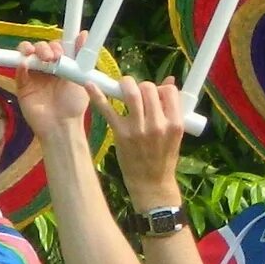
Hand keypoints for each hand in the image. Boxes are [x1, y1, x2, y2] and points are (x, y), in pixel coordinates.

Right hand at [14, 41, 91, 143]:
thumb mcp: (82, 78)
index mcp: (61, 66)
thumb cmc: (74, 105)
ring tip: (37, 56)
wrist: (62, 126)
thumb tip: (83, 33)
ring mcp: (33, 76)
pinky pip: (19, 72)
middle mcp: (46, 69)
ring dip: (30, 50)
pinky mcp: (23, 86)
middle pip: (39, 48)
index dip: (56, 45)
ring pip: (26, 55)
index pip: (55, 47)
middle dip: (44, 48)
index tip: (61, 50)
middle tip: (52, 57)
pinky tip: (25, 63)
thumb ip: (81, 57)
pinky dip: (21, 65)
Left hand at [106, 75, 191, 209]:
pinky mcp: (121, 133)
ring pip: (131, 93)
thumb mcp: (174, 134)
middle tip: (138, 94)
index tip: (156, 95)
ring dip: (125, 85)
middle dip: (142, 86)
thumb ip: (172, 108)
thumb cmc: (163, 158)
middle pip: (148, 88)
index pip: (169, 91)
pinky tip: (89, 85)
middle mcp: (158, 125)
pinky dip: (97, 95)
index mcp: (175, 124)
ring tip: (123, 87)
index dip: (161, 89)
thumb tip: (170, 80)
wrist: (151, 183)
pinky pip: (108, 110)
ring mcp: (138, 129)